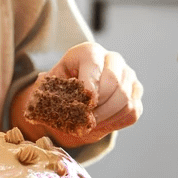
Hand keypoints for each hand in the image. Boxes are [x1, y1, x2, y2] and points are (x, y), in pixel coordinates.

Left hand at [15, 41, 142, 147]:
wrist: (77, 97)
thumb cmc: (61, 88)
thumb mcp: (50, 85)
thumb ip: (46, 88)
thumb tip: (41, 91)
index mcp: (88, 51)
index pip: (93, 63)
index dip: (90, 84)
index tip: (86, 103)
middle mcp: (113, 59)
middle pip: (114, 82)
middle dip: (99, 106)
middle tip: (85, 121)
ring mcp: (128, 75)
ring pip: (125, 99)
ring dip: (106, 117)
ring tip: (90, 125)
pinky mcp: (136, 93)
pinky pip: (132, 111)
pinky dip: (116, 122)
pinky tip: (101, 125)